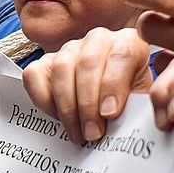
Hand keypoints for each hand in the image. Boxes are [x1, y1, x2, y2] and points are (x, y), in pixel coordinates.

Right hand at [22, 27, 152, 143]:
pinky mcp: (45, 61)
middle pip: (88, 63)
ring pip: (61, 67)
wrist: (109, 108)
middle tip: (92, 133)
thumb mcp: (139, 107)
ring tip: (78, 133)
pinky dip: (43, 100)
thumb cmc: (127, 106)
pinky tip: (58, 118)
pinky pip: (34, 74)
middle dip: (88, 103)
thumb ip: (134, 110)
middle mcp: (98, 40)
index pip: (122, 56)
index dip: (113, 86)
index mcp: (129, 43)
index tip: (109, 114)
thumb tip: (126, 127)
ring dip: (67, 106)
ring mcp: (69, 49)